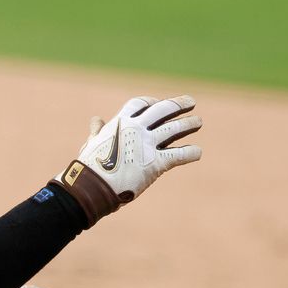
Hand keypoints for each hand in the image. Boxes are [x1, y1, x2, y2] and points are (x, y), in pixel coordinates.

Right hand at [52, 94, 201, 225]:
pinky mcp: (155, 163)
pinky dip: (190, 153)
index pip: (141, 103)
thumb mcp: (93, 143)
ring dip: (188, 124)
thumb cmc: (89, 166)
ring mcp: (147, 144)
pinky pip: (179, 155)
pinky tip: (197, 152)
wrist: (91, 186)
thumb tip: (96, 120)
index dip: (152, 102)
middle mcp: (136, 129)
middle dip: (178, 104)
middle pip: (163, 110)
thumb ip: (98, 131)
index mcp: (120, 122)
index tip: (159, 103)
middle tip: (191, 102)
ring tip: (198, 122)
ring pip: (175, 129)